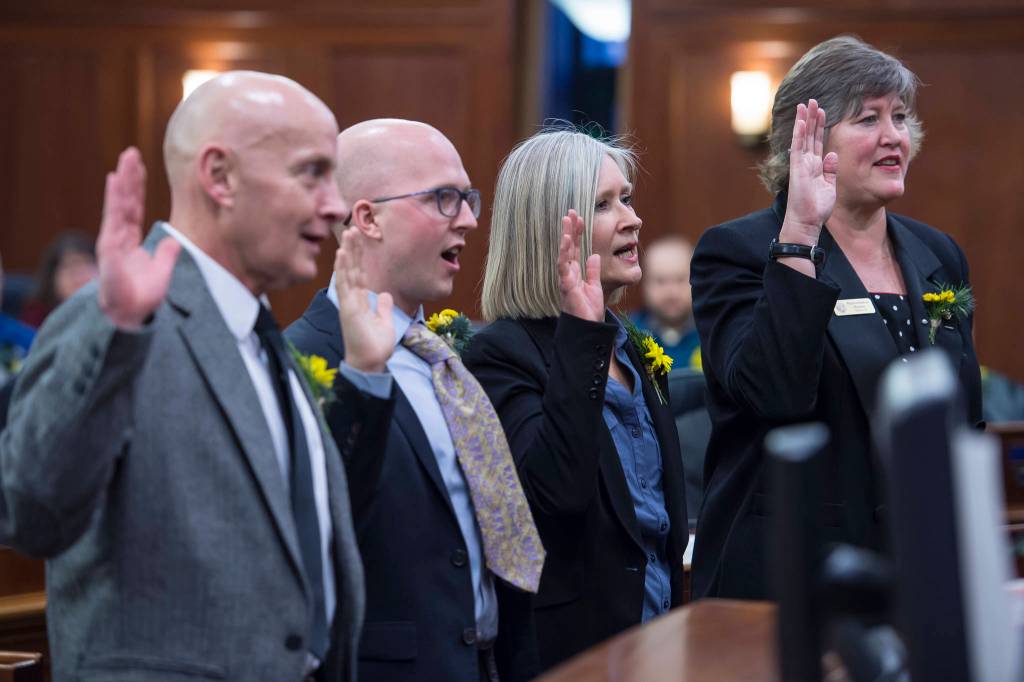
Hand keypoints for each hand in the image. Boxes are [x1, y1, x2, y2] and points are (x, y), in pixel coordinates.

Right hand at [96, 147, 179, 328]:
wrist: (130, 319)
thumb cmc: (141, 298)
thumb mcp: (161, 272)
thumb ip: (165, 255)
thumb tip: (174, 241)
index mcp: (127, 242)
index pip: (131, 209)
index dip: (134, 188)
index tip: (138, 166)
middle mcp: (117, 239)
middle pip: (124, 202)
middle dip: (128, 178)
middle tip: (131, 152)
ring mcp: (112, 244)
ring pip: (118, 207)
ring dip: (123, 183)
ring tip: (125, 161)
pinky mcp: (111, 252)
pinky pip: (114, 221)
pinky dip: (115, 201)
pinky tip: (115, 182)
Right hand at [334, 227, 394, 372]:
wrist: (370, 362)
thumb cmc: (375, 346)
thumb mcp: (384, 322)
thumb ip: (382, 307)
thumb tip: (384, 294)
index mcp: (360, 301)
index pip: (360, 274)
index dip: (360, 257)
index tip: (360, 240)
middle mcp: (352, 299)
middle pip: (352, 269)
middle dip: (353, 249)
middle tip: (353, 228)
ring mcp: (348, 303)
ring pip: (347, 272)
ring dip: (347, 253)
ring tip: (348, 233)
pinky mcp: (348, 308)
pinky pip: (345, 285)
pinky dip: (343, 269)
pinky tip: (343, 254)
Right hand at [557, 209, 603, 321]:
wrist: (587, 327)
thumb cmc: (588, 311)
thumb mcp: (595, 286)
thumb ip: (593, 271)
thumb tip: (594, 255)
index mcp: (575, 273)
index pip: (574, 249)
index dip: (576, 234)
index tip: (579, 219)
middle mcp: (568, 273)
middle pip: (568, 247)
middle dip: (569, 229)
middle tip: (571, 212)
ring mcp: (566, 278)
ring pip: (564, 252)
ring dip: (566, 235)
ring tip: (567, 219)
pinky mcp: (566, 283)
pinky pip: (563, 264)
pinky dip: (564, 251)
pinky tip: (566, 238)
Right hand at [781, 99, 838, 244]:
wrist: (807, 222)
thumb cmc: (817, 209)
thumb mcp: (829, 186)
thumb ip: (830, 170)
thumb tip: (832, 154)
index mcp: (815, 167)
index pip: (817, 142)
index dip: (820, 126)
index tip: (821, 112)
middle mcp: (806, 163)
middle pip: (809, 135)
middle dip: (811, 118)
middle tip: (813, 101)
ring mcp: (800, 164)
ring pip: (803, 137)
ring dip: (805, 120)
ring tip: (806, 104)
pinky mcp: (797, 168)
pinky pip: (798, 147)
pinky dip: (799, 133)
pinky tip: (801, 120)